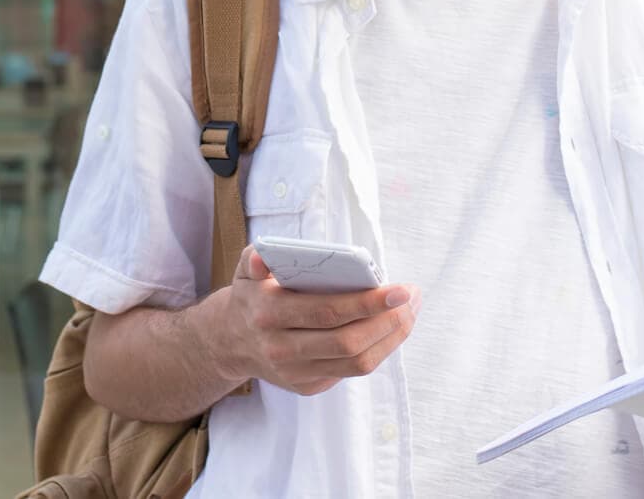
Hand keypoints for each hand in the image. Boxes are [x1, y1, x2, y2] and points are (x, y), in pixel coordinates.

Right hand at [222, 245, 420, 396]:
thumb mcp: (246, 269)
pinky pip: (352, 370)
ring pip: (357, 362)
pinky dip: (378, 348)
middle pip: (349, 342)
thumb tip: (262, 256)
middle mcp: (282, 348)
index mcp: (270, 314)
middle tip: (413, 298)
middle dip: (390, 321)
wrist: (230, 341)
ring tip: (410, 311)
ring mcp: (296, 373)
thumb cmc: (253, 293)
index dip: (368, 303)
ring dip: (392, 337)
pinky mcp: (307, 386)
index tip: (401, 289)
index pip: (329, 312)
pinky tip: (391, 327)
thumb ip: (255, 257)